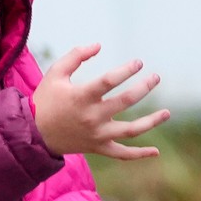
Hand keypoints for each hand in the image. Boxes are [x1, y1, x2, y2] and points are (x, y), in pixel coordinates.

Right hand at [32, 44, 168, 159]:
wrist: (33, 133)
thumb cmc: (45, 99)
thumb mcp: (55, 73)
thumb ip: (76, 56)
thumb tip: (98, 45)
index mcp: (81, 97)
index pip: (110, 81)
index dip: (127, 70)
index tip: (138, 63)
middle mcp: (91, 117)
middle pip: (126, 101)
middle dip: (144, 88)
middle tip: (156, 78)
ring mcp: (96, 135)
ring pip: (130, 130)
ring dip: (151, 121)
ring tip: (167, 112)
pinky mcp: (97, 148)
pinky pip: (122, 154)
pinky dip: (139, 155)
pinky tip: (155, 152)